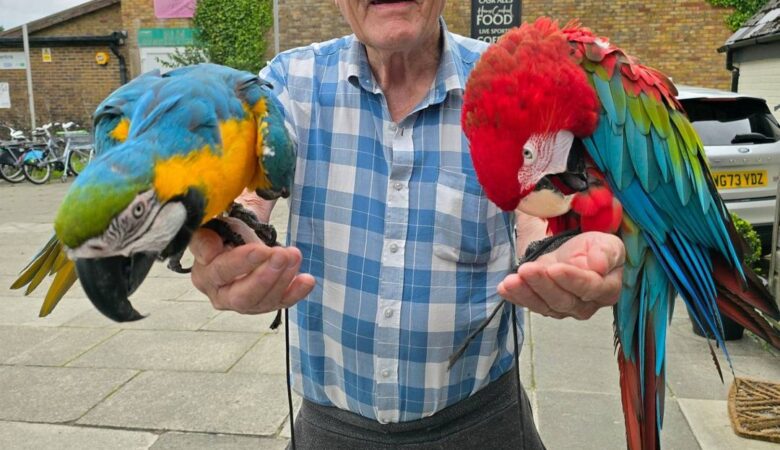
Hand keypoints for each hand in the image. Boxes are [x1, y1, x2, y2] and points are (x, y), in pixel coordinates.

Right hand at [189, 217, 315, 313]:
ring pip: (264, 301)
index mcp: (204, 276)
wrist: (239, 235)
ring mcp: (245, 304)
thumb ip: (205, 238)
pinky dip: (296, 292)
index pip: (221, 273)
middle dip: (265, 276)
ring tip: (294, 255)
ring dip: (283, 278)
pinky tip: (307, 280)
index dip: (242, 262)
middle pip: (242, 297)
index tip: (262, 249)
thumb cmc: (223, 231)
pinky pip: (282, 302)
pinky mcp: (265, 304)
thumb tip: (209, 251)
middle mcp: (221, 296)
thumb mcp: (210, 226)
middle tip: (282, 254)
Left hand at [498, 232, 624, 319]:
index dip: (571, 279)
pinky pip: (529, 305)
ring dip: (525, 293)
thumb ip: (606, 254)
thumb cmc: (595, 250)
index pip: (589, 288)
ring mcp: (563, 309)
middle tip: (527, 270)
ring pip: (544, 306)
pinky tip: (504, 288)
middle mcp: (585, 305)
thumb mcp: (607, 244)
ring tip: (511, 281)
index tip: (554, 268)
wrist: (579, 255)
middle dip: (542, 285)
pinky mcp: (545, 306)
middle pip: (563, 300)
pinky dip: (516, 297)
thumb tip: (600, 266)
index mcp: (606, 290)